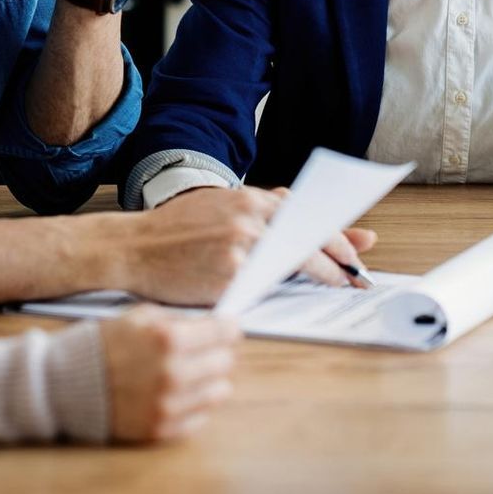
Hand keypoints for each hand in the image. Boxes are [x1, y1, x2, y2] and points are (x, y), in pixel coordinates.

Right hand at [97, 305, 239, 442]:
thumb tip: (214, 324)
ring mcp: (168, 405)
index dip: (228, 328)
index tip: (227, 328)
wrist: (66, 384)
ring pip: (219, 392)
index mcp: (169, 339)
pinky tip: (176, 393)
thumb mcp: (139, 316)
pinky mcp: (161, 429)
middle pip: (225, 362)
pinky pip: (200, 417)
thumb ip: (179, 320)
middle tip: (202, 349)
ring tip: (188, 373)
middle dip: (217, 352)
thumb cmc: (105, 344)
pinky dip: (194, 404)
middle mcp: (173, 374)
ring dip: (209, 379)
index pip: (224, 333)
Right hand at [118, 186, 377, 305]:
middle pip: (310, 236)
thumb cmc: (175, 231)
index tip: (359, 248)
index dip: (338, 233)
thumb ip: (260, 212)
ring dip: (324, 274)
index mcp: (248, 198)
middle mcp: (249, 218)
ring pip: (295, 262)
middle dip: (340, 256)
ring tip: (341, 284)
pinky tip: (296, 295)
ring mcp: (240, 247)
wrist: (133, 248)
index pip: (306, 214)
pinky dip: (283, 289)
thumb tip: (302, 217)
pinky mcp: (229, 275)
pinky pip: (266, 285)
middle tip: (358, 273)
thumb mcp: (219, 207)